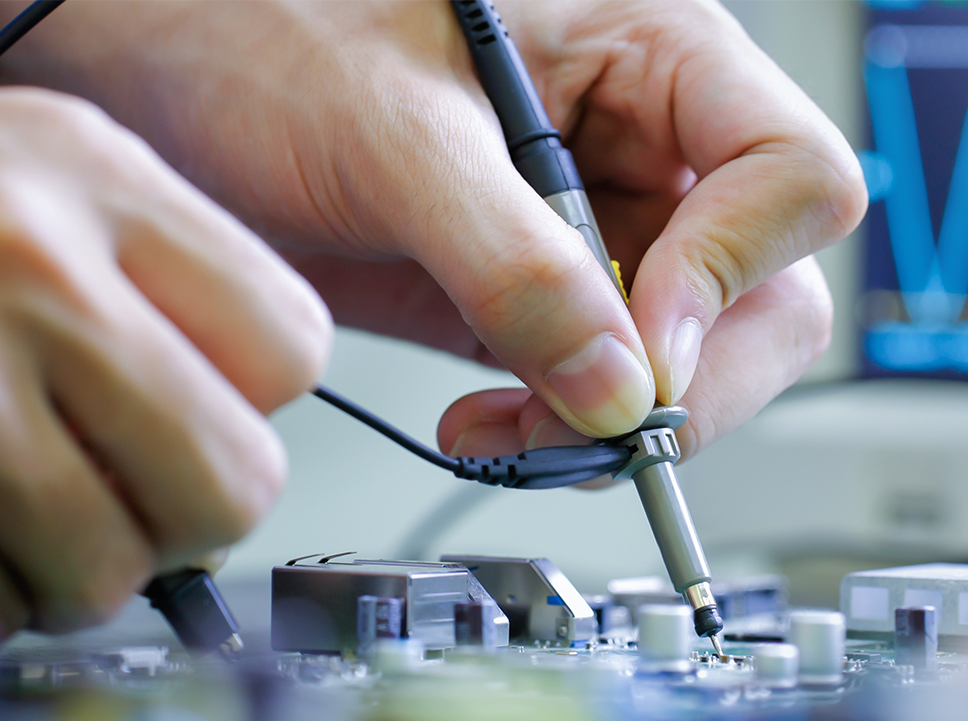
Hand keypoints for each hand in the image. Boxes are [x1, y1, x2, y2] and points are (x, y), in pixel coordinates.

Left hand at [0, 0, 863, 459]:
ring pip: (697, 357)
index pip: (792, 174)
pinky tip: (498, 430)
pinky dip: (567, 434)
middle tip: (603, 426)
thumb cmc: (264, 35)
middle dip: (693, 376)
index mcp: (653, 52)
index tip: (641, 341)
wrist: (175, 91)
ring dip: (620, 423)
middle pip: (770, 287)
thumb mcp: (394, 134)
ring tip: (518, 433)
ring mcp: (603, 231)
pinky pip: (609, 390)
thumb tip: (617, 387)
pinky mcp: (549, 299)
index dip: (734, 269)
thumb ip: (514, 262)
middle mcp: (648, 147)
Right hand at [0, 82, 330, 650]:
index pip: (290, 349)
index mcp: (102, 191)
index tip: (219, 412)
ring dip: (81, 572)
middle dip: (194, 518)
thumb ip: (165, 264)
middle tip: (147, 500)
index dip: (261, 407)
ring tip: (41, 523)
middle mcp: (29, 277)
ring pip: (103, 568)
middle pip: (229, 484)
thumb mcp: (51, 158)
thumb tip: (248, 409)